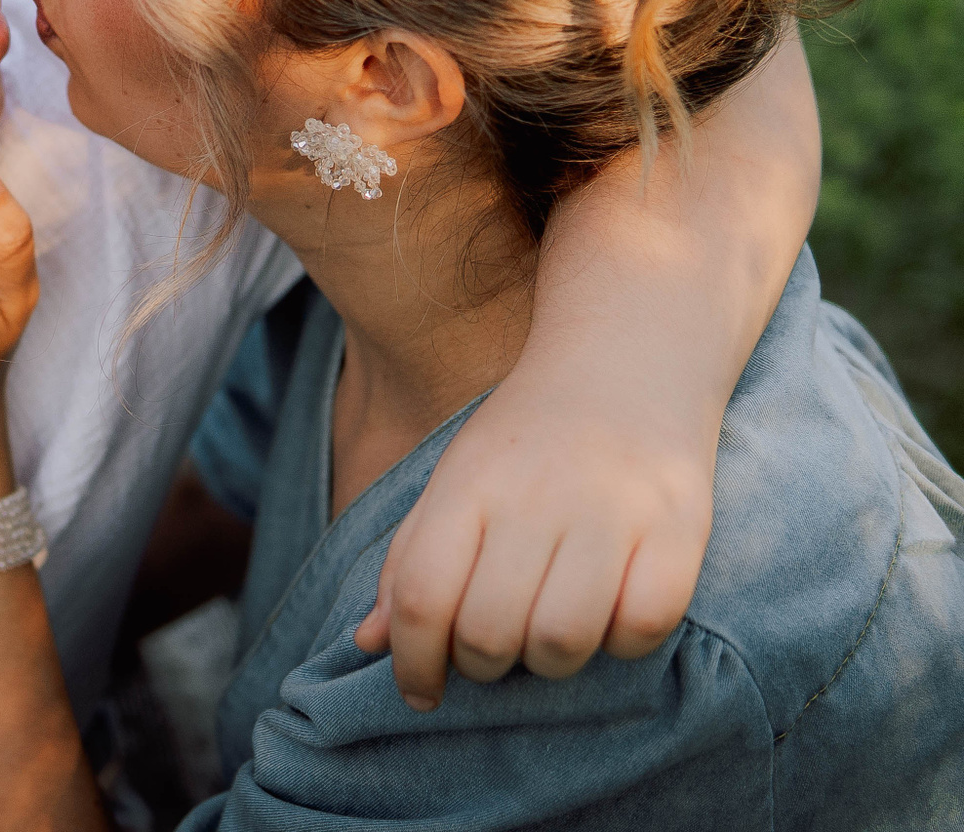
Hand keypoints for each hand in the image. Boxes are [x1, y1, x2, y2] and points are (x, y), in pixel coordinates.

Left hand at [353, 362, 712, 709]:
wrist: (627, 357)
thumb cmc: (526, 441)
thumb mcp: (453, 484)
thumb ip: (410, 564)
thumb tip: (367, 644)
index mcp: (467, 486)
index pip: (423, 598)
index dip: (413, 662)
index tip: (421, 690)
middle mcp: (535, 496)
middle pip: (489, 634)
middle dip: (483, 665)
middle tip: (494, 647)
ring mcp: (611, 509)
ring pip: (563, 643)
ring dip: (550, 661)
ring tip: (550, 630)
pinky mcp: (680, 526)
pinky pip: (644, 628)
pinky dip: (624, 642)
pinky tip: (612, 611)